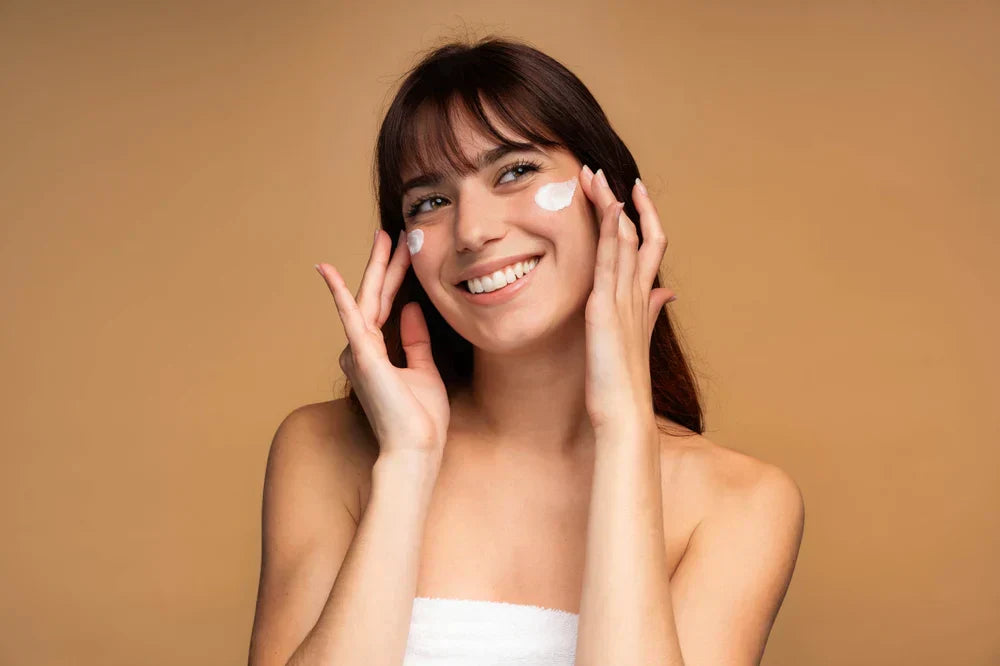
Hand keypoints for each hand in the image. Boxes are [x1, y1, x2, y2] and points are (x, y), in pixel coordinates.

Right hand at [315, 230, 449, 458]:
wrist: (416, 450)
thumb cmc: (420, 419)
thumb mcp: (424, 370)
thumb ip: (416, 340)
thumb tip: (410, 307)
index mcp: (376, 352)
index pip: (387, 305)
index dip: (395, 276)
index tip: (404, 251)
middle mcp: (362, 349)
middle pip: (375, 296)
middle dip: (385, 263)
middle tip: (392, 232)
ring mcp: (360, 352)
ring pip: (368, 299)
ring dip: (376, 267)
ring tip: (384, 237)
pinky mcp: (363, 357)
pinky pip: (351, 319)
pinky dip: (341, 294)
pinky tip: (330, 272)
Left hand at [579, 165, 674, 433]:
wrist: (624, 414)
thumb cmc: (625, 383)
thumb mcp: (637, 339)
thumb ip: (651, 312)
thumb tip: (666, 293)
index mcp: (641, 300)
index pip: (647, 247)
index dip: (642, 217)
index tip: (631, 193)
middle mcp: (637, 294)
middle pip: (637, 235)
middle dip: (625, 202)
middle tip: (606, 172)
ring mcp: (623, 299)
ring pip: (623, 241)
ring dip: (610, 205)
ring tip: (595, 176)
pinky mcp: (606, 308)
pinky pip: (610, 262)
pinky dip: (610, 232)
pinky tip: (608, 209)